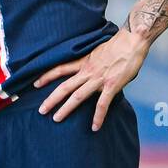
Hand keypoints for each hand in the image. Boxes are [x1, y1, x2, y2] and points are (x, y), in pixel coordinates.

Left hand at [35, 27, 149, 130]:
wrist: (132, 40)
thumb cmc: (119, 45)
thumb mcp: (99, 52)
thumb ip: (92, 64)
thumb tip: (90, 73)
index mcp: (84, 62)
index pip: (60, 69)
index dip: (47, 77)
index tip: (35, 84)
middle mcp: (88, 71)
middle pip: (64, 86)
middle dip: (51, 99)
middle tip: (41, 111)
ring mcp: (99, 79)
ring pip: (77, 96)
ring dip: (66, 108)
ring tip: (56, 119)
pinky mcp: (111, 85)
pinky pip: (102, 104)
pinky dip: (98, 117)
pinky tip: (95, 127)